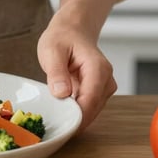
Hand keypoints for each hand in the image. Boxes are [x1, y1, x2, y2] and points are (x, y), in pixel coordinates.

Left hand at [36, 13, 116, 132]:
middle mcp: (106, 80)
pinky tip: (61, 112)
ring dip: (74, 117)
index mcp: (97, 68)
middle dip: (74, 120)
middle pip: (92, 109)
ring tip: (55, 118)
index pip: (90, 100)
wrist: (72, 30)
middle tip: (53, 127)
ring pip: (91, 111)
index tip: (61, 127)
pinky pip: (87, 107)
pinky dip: (75, 112)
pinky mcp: (98, 92)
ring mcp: (104, 87)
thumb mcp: (52, 50)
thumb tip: (61, 93)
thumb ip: (56, 72)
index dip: (76, 117)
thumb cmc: (63, 37)